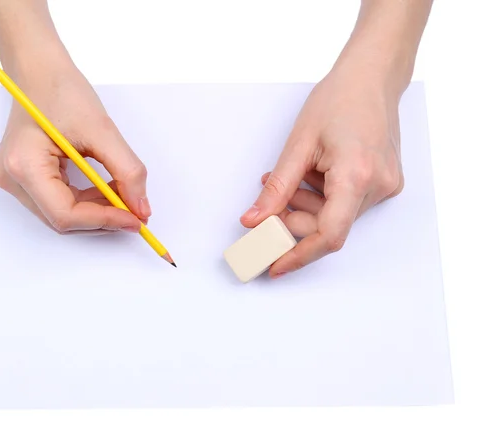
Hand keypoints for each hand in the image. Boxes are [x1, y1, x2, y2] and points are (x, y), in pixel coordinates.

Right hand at [0, 62, 150, 234]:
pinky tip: (105, 190)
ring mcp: (14, 179)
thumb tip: (141, 208)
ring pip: (62, 214)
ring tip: (122, 195)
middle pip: (62, 219)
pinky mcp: (23, 176)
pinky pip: (58, 201)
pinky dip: (86, 201)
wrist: (39, 70)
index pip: (65, 214)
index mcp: (24, 165)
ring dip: (96, 210)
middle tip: (135, 211)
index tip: (135, 218)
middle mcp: (11, 178)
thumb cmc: (61, 89)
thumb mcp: (102, 129)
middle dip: (103, 217)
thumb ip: (127, 171)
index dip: (105, 220)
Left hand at [241, 66, 403, 276]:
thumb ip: (276, 189)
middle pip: (328, 226)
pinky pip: (349, 203)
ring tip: (291, 178)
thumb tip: (253, 221)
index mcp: (356, 176)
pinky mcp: (386, 182)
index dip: (298, 255)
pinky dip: (324, 196)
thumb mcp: (298, 144)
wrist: (372, 76)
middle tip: (270, 204)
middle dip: (294, 220)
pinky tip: (313, 175)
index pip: (328, 236)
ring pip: (337, 216)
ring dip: (307, 205)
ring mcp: (386, 185)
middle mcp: (378, 186)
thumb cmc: (338, 99)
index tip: (274, 264)